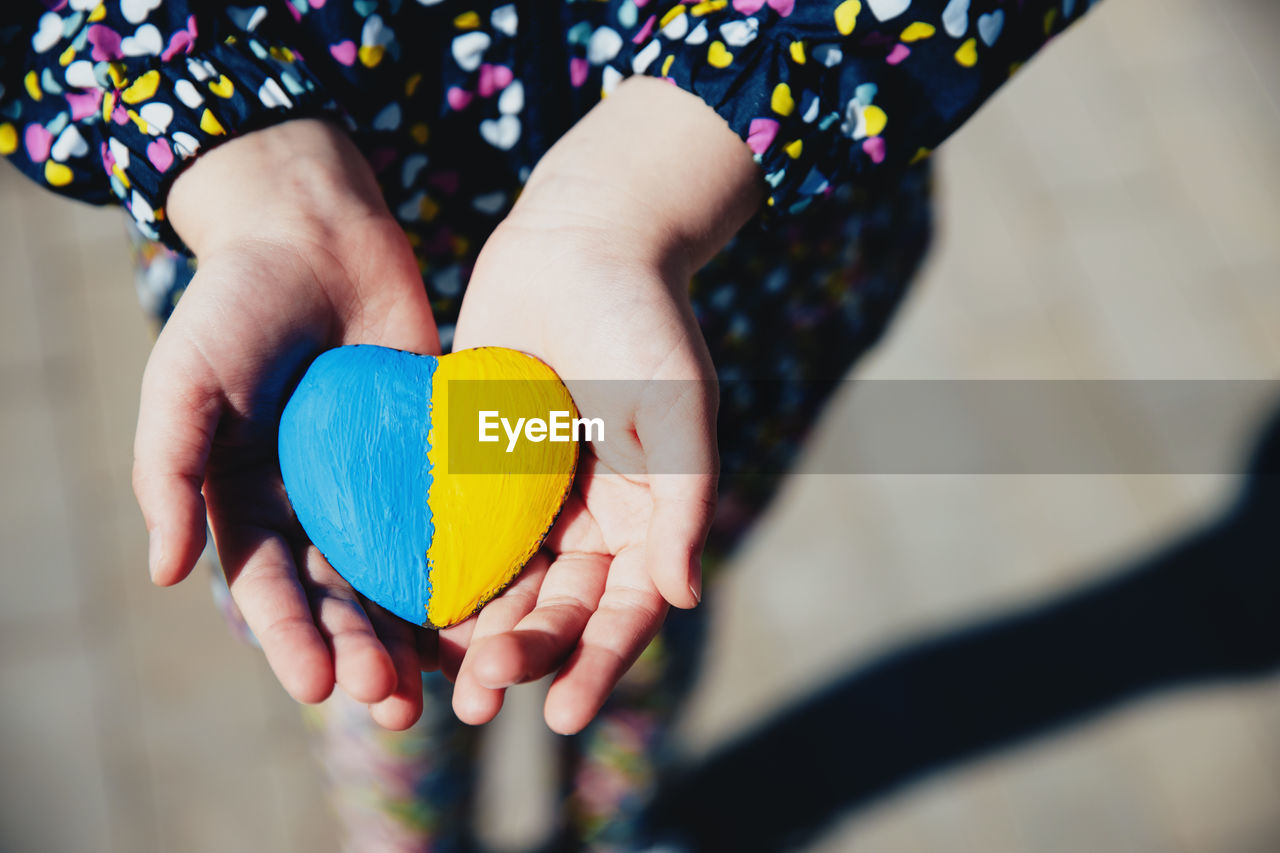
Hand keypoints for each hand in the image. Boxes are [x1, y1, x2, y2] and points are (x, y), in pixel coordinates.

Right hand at [134, 119, 439, 728]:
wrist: (316, 231)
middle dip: (364, 653)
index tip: (319, 687)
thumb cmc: (238, 301)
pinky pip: (455, 514)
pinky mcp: (434, 454)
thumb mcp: (185, 379)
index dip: (292, 638)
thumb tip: (166, 575)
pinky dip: (474, 562)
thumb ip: (169, 470)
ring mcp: (379, 482)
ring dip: (421, 630)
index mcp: (251, 501)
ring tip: (449, 684)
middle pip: (342, 597)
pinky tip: (501, 604)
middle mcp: (317, 505)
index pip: (271, 586)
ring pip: (403, 572)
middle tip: (395, 704)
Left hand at [441, 77, 761, 732]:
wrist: (583, 239)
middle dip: (525, 654)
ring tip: (440, 682)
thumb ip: (686, 500)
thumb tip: (683, 595)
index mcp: (645, 518)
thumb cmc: (645, 320)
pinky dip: (433, 571)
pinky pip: (454, 529)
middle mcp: (587, 518)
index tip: (560, 716)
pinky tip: (399, 607)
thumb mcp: (679, 409)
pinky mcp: (475, 464)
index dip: (598, 665)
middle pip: (557, 607)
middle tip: (482, 696)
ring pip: (501, 583)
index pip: (624, 610)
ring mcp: (528, 496)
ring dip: (474, 634)